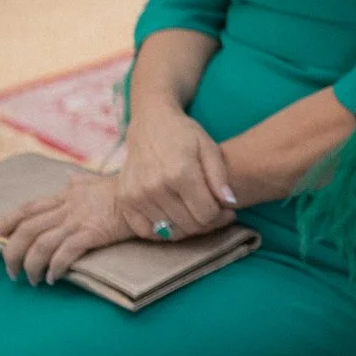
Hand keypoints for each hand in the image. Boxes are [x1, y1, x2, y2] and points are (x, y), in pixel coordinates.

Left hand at [0, 173, 143, 284]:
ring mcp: (79, 219)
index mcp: (65, 195)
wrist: (149, 194)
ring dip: (31, 265)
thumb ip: (80, 182)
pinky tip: (54, 278)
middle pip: (26, 229)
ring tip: (32, 280)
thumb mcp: (98, 181)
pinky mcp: (93, 232)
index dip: (3, 221)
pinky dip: (55, 267)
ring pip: (41, 244)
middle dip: (12, 252)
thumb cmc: (126, 190)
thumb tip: (69, 178)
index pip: (26, 209)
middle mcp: (67, 206)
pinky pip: (65, 252)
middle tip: (10, 272)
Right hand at [117, 100, 234, 244]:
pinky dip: (162, 231)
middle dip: (207, 223)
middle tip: (214, 214)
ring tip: (195, 213)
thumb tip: (231, 203)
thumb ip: (220, 177)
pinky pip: (146, 231)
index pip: (207, 214)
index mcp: (180, 172)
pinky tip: (174, 218)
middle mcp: (155, 187)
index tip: (227, 210)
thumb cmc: (184, 135)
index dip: (222, 216)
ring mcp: (136, 195)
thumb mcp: (209, 148)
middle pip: (189, 225)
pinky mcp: (125, 200)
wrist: (150, 124)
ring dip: (187, 227)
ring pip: (170, 231)